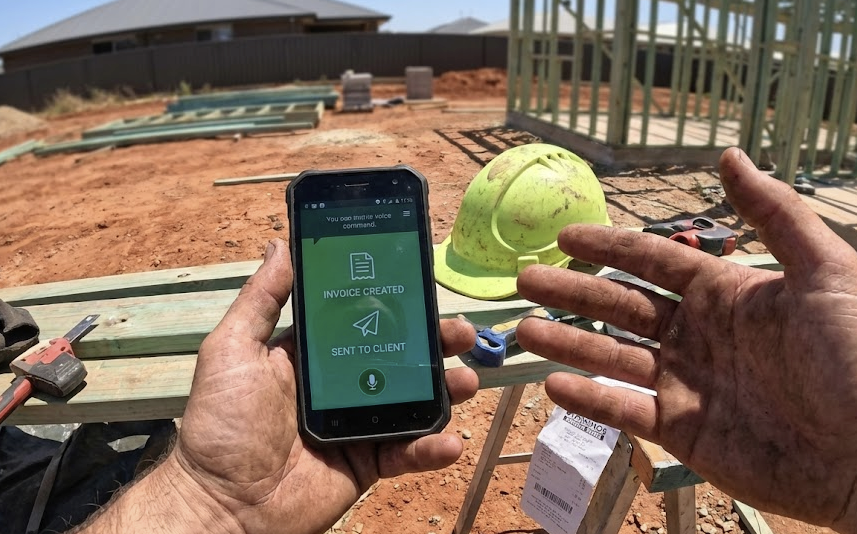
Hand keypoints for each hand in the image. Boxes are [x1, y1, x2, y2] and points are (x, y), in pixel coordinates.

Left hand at [80, 239, 477, 533]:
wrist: (221, 504)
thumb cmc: (221, 424)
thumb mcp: (234, 349)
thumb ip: (262, 299)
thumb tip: (281, 245)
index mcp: (313, 356)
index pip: (364, 320)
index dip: (397, 303)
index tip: (423, 285)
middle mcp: (340, 386)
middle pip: (399, 357)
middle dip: (435, 343)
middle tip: (461, 332)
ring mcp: (357, 424)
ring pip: (413, 401)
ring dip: (446, 389)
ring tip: (466, 381)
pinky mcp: (367, 464)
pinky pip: (407, 452)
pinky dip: (432, 447)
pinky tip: (448, 440)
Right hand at [516, 147, 856, 531]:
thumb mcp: (825, 271)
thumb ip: (774, 214)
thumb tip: (730, 156)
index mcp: (725, 294)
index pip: (652, 261)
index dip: (608, 246)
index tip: (564, 235)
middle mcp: (698, 336)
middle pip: (620, 306)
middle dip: (571, 291)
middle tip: (525, 279)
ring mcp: (688, 385)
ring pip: (612, 357)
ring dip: (567, 343)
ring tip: (525, 331)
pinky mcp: (684, 433)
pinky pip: (625, 411)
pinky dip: (589, 399)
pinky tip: (555, 385)